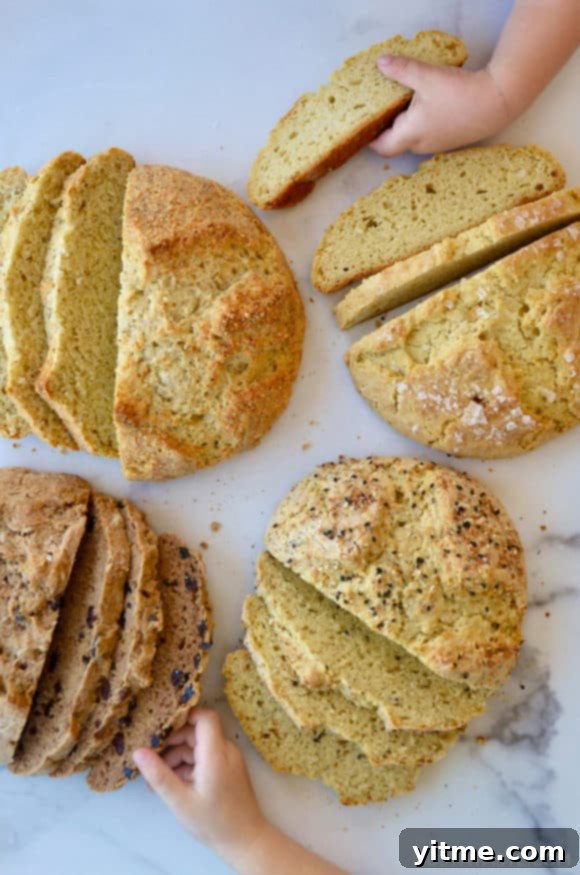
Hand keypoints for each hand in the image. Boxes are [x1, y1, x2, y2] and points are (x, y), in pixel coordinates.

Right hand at [133, 708, 265, 864]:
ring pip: (199, 747)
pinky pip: (205, 758)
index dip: (184, 716)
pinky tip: (172, 783)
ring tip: (156, 779)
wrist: (245, 841)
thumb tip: (138, 752)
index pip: (204, 717)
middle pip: (196, 733)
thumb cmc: (213, 822)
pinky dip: (189, 766)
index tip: (161, 726)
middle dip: (172, 743)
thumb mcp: (180, 801)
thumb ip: (159, 775)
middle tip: (150, 759)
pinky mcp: (227, 769)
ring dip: (177, 758)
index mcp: (216, 753)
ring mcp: (228, 759)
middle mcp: (225, 750)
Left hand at [370, 55, 511, 156]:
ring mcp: (436, 145)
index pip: (381, 147)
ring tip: (401, 103)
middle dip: (386, 128)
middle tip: (380, 108)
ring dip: (405, 124)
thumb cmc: (460, 92)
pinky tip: (425, 105)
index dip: (369, 138)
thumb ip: (401, 70)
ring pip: (411, 138)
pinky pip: (427, 135)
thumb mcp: (427, 76)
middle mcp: (421, 145)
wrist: (498, 101)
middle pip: (395, 142)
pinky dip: (420, 124)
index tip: (363, 126)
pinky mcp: (449, 139)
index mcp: (410, 134)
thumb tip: (380, 63)